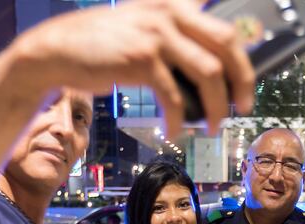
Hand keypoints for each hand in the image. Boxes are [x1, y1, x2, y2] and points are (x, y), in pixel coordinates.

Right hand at [20, 0, 255, 136]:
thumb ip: (173, 38)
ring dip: (217, 105)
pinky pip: (175, 95)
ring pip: (208, 73)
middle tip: (243, 107)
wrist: (56, 49)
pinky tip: (176, 131)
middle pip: (226, 46)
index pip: (224, 28)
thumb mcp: (141, 28)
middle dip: (242, 81)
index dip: (243, 59)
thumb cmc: (100, 47)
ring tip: (213, 126)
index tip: (247, 86)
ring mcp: (156, 34)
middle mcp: (168, 12)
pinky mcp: (141, 59)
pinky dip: (180, 119)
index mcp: (173, 5)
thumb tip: (206, 72)